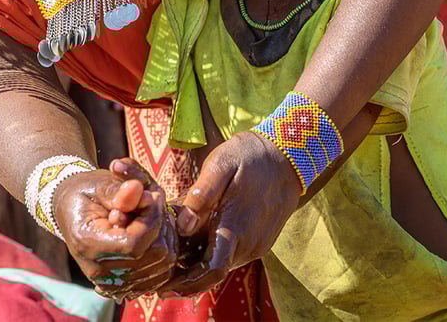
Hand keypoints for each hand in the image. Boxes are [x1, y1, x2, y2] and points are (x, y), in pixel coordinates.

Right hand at [53, 165, 178, 299]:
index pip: (134, 243)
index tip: (151, 196)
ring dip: (165, 236)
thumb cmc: (85, 194)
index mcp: (87, 244)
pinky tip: (151, 234)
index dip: (151, 218)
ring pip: (163, 265)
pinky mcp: (124, 286)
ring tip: (150, 217)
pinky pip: (161, 275)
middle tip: (152, 203)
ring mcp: (111, 282)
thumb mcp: (97, 185)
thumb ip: (117, 190)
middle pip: (153, 255)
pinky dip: (163, 252)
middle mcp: (98, 269)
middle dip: (160, 225)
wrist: (71, 211)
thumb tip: (137, 188)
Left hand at [161, 131, 299, 296]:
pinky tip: (197, 241)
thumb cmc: (248, 158)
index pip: (211, 271)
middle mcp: (249, 244)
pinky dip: (214, 254)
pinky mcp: (261, 242)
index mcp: (236, 227)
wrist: (287, 157)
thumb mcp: (220, 165)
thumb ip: (201, 195)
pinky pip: (233, 255)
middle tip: (160, 269)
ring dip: (200, 263)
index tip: (163, 289)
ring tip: (174, 253)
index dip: (187, 283)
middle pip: (212, 271)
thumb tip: (183, 226)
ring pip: (222, 264)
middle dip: (186, 274)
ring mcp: (257, 245)